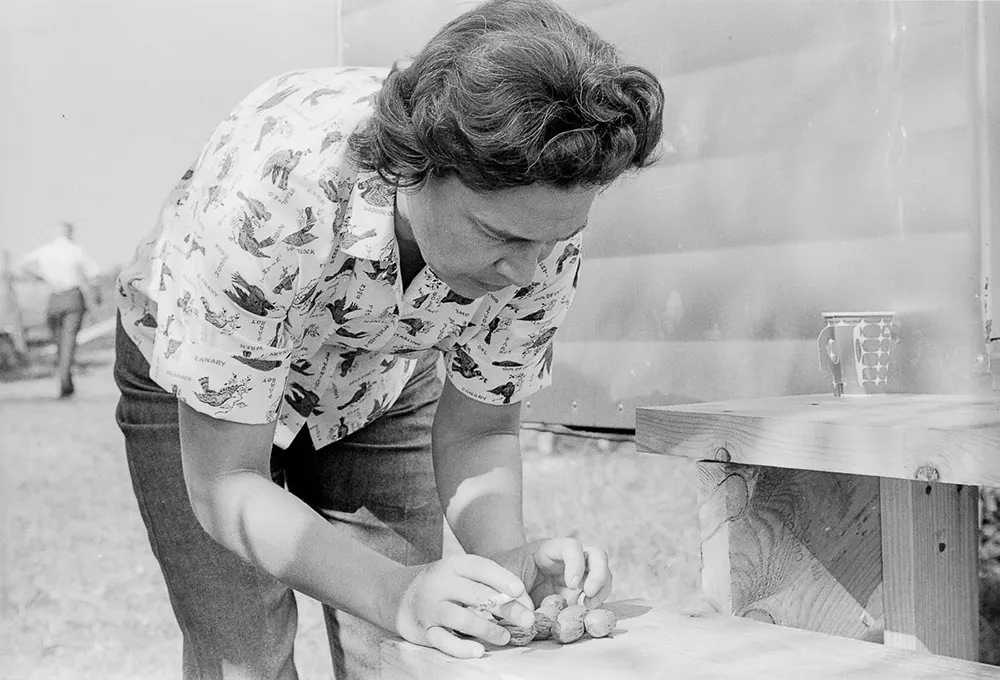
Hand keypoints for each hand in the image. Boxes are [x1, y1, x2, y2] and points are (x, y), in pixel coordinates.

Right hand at [394, 554, 535, 657]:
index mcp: (453, 565)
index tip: (520, 590)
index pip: (479, 567)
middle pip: (475, 594)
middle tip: (527, 620)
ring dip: (486, 628)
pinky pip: (443, 641)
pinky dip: (461, 648)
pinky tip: (479, 650)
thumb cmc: (445, 586)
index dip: (501, 578)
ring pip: (460, 618)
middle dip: (504, 608)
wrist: (401, 596)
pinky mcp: (424, 630)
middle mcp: (440, 583)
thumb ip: (488, 584)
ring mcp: (430, 607)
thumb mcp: (461, 575)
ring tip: (506, 637)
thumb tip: (524, 603)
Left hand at [491, 538, 611, 609]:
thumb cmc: (499, 576)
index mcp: (548, 550)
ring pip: (602, 574)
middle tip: (589, 595)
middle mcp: (566, 561)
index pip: (571, 547)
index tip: (572, 585)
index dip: (576, 563)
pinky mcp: (576, 596)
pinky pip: (595, 597)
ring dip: (603, 590)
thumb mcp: (500, 582)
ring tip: (590, 607)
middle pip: (596, 555)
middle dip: (599, 574)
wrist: (498, 585)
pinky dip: (595, 606)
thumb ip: (513, 596)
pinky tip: (585, 616)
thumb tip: (531, 617)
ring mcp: (575, 577)